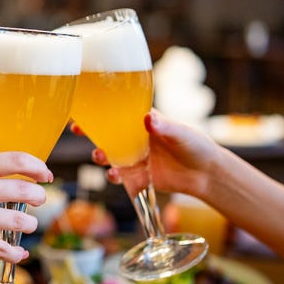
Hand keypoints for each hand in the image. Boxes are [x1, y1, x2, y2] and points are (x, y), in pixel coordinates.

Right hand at [0, 152, 52, 264]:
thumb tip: (11, 172)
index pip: (18, 160)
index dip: (39, 167)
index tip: (46, 175)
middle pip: (27, 190)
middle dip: (40, 196)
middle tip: (40, 200)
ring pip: (22, 221)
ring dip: (31, 225)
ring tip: (28, 225)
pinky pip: (5, 249)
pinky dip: (17, 254)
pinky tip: (19, 253)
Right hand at [76, 110, 220, 197]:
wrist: (206, 175)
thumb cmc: (196, 146)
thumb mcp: (181, 134)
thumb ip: (164, 126)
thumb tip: (148, 117)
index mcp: (145, 122)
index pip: (118, 113)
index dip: (100, 110)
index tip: (83, 107)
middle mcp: (136, 139)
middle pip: (107, 133)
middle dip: (91, 131)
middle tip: (78, 129)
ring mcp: (135, 158)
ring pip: (110, 155)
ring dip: (100, 155)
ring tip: (99, 156)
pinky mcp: (137, 176)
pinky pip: (119, 175)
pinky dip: (113, 175)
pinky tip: (113, 175)